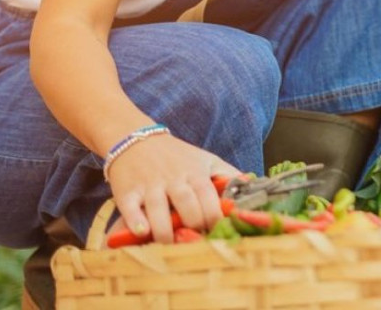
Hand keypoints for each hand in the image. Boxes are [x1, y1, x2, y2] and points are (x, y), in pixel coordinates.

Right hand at [105, 134, 239, 243]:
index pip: (209, 197)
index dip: (215, 217)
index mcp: (195, 173)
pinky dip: (135, 221)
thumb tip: (253, 185)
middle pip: (187, 205)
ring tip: (170, 243)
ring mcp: (150, 185)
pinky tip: (142, 232)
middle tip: (194, 239)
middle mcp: (173, 179)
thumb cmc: (177, 155)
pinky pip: (130, 208)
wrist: (136, 138)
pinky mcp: (127, 191)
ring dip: (165, 231)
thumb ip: (228, 174)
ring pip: (159, 210)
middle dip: (193, 225)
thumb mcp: (206, 159)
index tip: (217, 232)